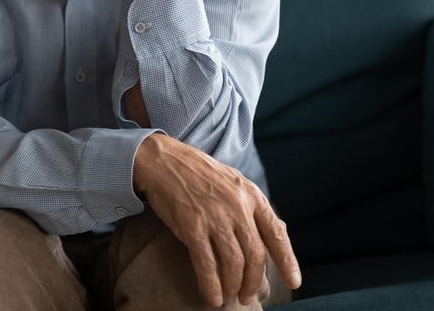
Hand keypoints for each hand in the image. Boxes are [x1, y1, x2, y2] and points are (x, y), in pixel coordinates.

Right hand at [133, 133, 301, 307]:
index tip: (294, 281)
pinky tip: (212, 295)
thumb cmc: (197, 173)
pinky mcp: (192, 226)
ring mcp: (215, 217)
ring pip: (233, 263)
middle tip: (246, 296)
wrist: (163, 160)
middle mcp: (237, 207)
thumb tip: (269, 235)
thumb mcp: (233, 182)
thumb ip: (250, 207)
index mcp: (251, 195)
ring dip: (232, 286)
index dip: (287, 261)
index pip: (276, 233)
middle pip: (255, 255)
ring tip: (228, 297)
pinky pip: (207, 263)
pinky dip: (211, 284)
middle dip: (252, 282)